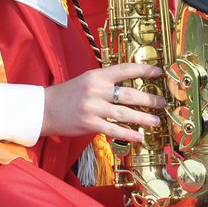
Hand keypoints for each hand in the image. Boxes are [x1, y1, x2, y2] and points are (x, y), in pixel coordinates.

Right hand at [43, 63, 164, 143]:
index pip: (124, 69)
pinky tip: (140, 136)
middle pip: (130, 94)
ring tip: (156, 121)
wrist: (45, 109)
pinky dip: (129, 134)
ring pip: (125, 114)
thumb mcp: (86, 81)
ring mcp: (93, 107)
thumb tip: (129, 88)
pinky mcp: (89, 124)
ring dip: (144, 118)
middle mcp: (96, 90)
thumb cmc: (67, 95)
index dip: (143, 70)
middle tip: (163, 103)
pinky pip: (114, 130)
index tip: (158, 72)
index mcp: (96, 76)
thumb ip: (105, 83)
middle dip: (150, 99)